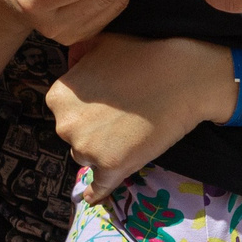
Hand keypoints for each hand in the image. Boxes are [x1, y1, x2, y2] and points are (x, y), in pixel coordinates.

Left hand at [46, 35, 229, 197]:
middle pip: (73, 136)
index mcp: (58, 97)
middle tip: (121, 116)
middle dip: (92, 130)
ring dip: (102, 151)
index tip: (106, 104)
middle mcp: (65, 124)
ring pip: (87, 157)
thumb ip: (79, 56)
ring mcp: (88, 148)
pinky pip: (98, 187)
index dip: (87, 108)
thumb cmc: (143, 55)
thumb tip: (71, 61)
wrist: (182, 77)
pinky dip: (97, 192)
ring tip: (128, 135)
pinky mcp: (112, 167)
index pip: (64, 111)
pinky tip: (93, 198)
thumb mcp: (100, 43)